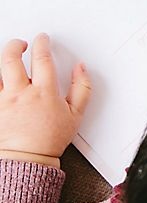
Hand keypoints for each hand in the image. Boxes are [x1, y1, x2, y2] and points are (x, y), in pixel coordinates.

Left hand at [0, 34, 90, 166]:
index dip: (41, 43)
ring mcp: (2, 102)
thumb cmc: (49, 140)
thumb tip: (80, 67)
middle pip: (10, 58)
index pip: (41, 58)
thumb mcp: (76, 114)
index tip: (42, 39)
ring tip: (6, 60)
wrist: (26, 162)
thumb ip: (82, 87)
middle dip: (14, 45)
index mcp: (44, 92)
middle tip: (19, 44)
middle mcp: (20, 94)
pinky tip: (2, 80)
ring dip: (1, 62)